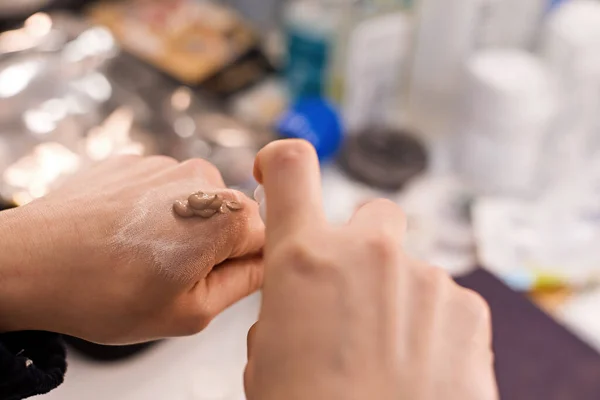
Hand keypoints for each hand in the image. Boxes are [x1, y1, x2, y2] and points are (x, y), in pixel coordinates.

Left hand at [0, 155, 263, 343]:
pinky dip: (154, 213)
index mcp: (226, 216)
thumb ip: (243, 285)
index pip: (267, 240)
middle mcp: (203, 178)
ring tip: (141, 255)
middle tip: (172, 276)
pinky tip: (123, 235)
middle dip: (214, 247)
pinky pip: (164, 190)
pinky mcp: (136, 162)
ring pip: (199, 203)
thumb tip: (265, 265)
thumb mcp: (189, 313)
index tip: (212, 282)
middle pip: (233, 218)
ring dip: (182, 229)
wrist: (28, 263)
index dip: (244, 267)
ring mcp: (166, 165)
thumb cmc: (103, 292)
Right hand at [244, 140, 497, 399]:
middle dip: (359, 243)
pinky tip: (417, 365)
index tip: (281, 171)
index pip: (293, 168)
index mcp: (306, 260)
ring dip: (394, 295)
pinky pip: (441, 298)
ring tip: (384, 351)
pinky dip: (428, 321)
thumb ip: (284, 309)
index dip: (283, 162)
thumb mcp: (266, 358)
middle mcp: (369, 254)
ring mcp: (424, 277)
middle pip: (370, 213)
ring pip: (405, 266)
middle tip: (350, 292)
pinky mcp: (467, 308)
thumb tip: (302, 305)